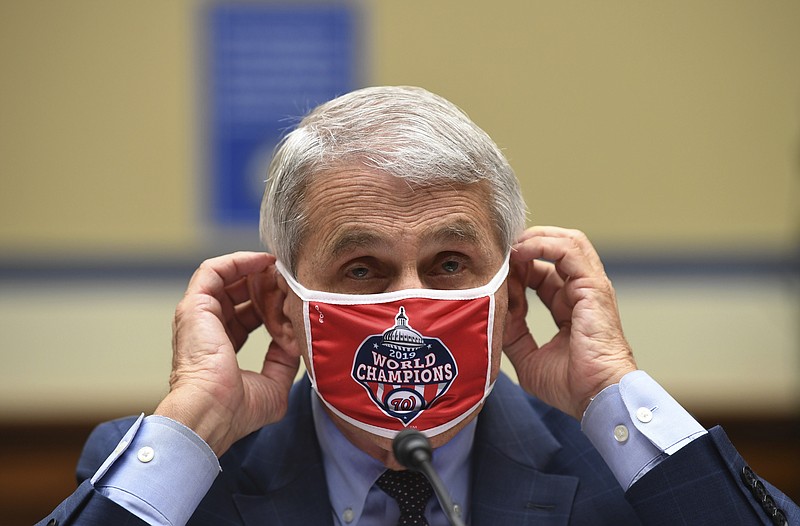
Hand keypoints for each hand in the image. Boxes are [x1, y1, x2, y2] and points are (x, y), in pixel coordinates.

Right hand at [154, 252, 299, 455]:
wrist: (212, 412)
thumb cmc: (236, 410)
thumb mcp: (273, 385)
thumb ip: (284, 363)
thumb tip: (295, 343)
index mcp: (221, 349)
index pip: (247, 317)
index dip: (272, 306)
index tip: (294, 300)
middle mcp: (207, 330)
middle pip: (238, 295)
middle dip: (267, 285)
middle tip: (290, 280)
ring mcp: (198, 316)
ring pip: (227, 279)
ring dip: (256, 271)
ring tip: (280, 269)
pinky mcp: (194, 304)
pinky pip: (214, 270)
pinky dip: (239, 261)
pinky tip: (264, 262)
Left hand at [502, 227, 636, 419]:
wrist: (595, 398)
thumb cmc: (571, 386)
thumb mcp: (527, 357)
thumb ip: (512, 331)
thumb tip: (495, 309)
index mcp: (569, 307)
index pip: (541, 273)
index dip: (516, 269)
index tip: (493, 273)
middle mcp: (581, 292)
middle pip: (554, 251)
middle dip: (524, 246)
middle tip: (498, 251)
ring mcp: (590, 287)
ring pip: (566, 242)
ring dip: (534, 238)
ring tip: (509, 246)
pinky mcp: (593, 286)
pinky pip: (569, 250)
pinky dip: (542, 244)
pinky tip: (520, 253)